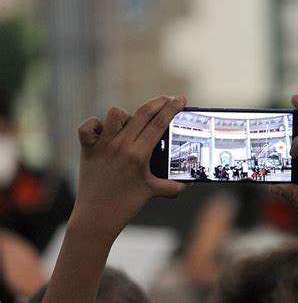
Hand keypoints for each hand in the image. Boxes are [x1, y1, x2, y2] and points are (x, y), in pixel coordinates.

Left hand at [71, 95, 186, 238]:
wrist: (96, 218)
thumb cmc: (126, 205)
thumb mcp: (153, 192)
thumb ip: (174, 186)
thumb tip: (190, 182)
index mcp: (139, 155)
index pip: (159, 123)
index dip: (172, 108)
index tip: (181, 99)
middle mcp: (120, 146)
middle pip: (143, 113)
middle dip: (159, 102)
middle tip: (169, 100)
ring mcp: (102, 146)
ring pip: (116, 114)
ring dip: (127, 115)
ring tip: (132, 124)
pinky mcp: (87, 149)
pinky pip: (88, 126)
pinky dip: (95, 124)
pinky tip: (104, 131)